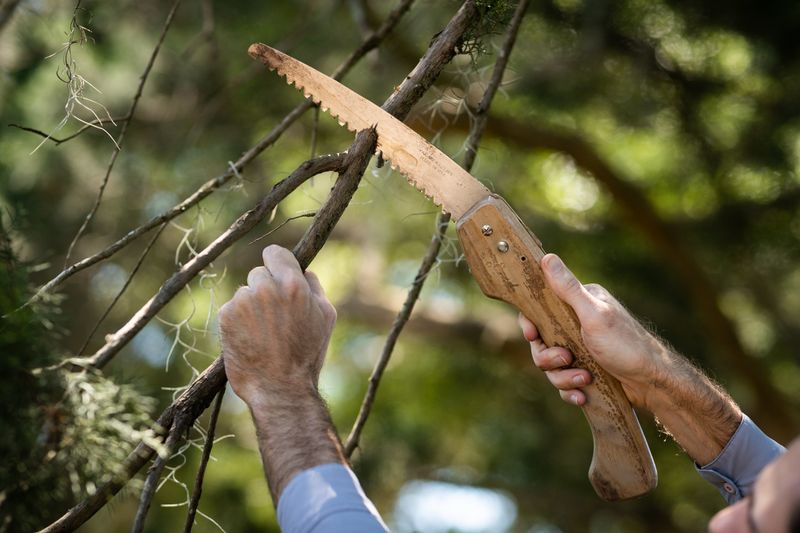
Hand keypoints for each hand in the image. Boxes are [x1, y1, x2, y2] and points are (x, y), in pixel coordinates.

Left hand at [219, 245, 336, 404]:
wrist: (279, 389)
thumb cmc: (306, 355)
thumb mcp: (325, 318)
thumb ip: (315, 288)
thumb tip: (304, 272)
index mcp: (293, 285)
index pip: (275, 253)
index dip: (277, 264)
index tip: (276, 273)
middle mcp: (266, 288)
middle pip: (259, 273)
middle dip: (265, 289)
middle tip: (275, 317)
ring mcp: (243, 302)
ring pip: (245, 293)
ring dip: (251, 307)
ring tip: (263, 333)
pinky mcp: (225, 317)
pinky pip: (231, 309)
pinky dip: (238, 321)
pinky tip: (250, 339)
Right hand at [520, 253, 740, 463]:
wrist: (653, 383)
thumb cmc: (626, 345)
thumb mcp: (594, 315)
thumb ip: (568, 289)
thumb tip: (547, 257)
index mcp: (578, 304)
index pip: (539, 309)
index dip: (530, 324)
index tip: (533, 335)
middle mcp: (577, 324)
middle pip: (541, 342)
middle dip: (549, 358)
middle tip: (567, 359)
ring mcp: (579, 349)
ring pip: (550, 365)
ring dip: (563, 377)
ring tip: (584, 380)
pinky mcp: (583, 369)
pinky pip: (563, 382)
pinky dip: (570, 390)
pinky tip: (583, 395)